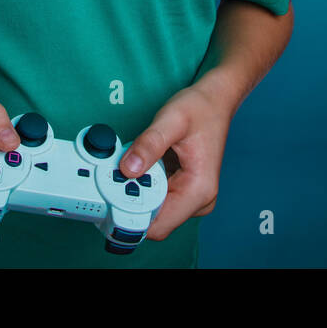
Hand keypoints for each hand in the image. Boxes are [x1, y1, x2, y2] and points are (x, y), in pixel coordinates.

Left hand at [117, 84, 232, 240]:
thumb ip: (149, 144)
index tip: (111, 195)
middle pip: (153, 219)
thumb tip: (128, 169)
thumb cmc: (199, 109)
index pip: (159, 226)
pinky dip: (143, 184)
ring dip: (135, 191)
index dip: (131, 215)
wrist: (214, 101)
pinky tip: (140, 165)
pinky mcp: (183, 191)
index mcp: (198, 190)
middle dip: (130, 199)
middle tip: (112, 174)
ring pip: (152, 209)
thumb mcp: (171, 120)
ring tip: (129, 164)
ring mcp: (190, 198)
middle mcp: (197, 201)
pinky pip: (156, 197)